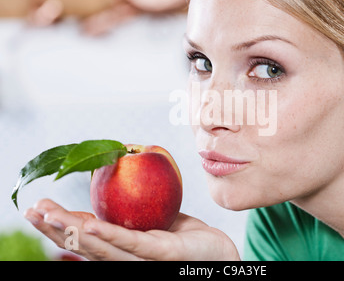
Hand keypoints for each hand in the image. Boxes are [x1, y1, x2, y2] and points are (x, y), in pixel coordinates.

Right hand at [24, 199, 239, 260]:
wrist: (217, 254)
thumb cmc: (184, 236)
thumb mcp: (153, 218)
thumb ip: (132, 210)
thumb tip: (113, 178)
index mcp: (122, 247)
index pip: (85, 236)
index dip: (59, 225)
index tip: (37, 207)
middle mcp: (126, 258)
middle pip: (85, 245)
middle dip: (55, 229)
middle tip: (31, 211)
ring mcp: (142, 260)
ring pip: (102, 248)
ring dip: (73, 231)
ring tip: (50, 216)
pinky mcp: (162, 255)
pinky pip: (133, 245)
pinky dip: (110, 236)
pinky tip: (92, 226)